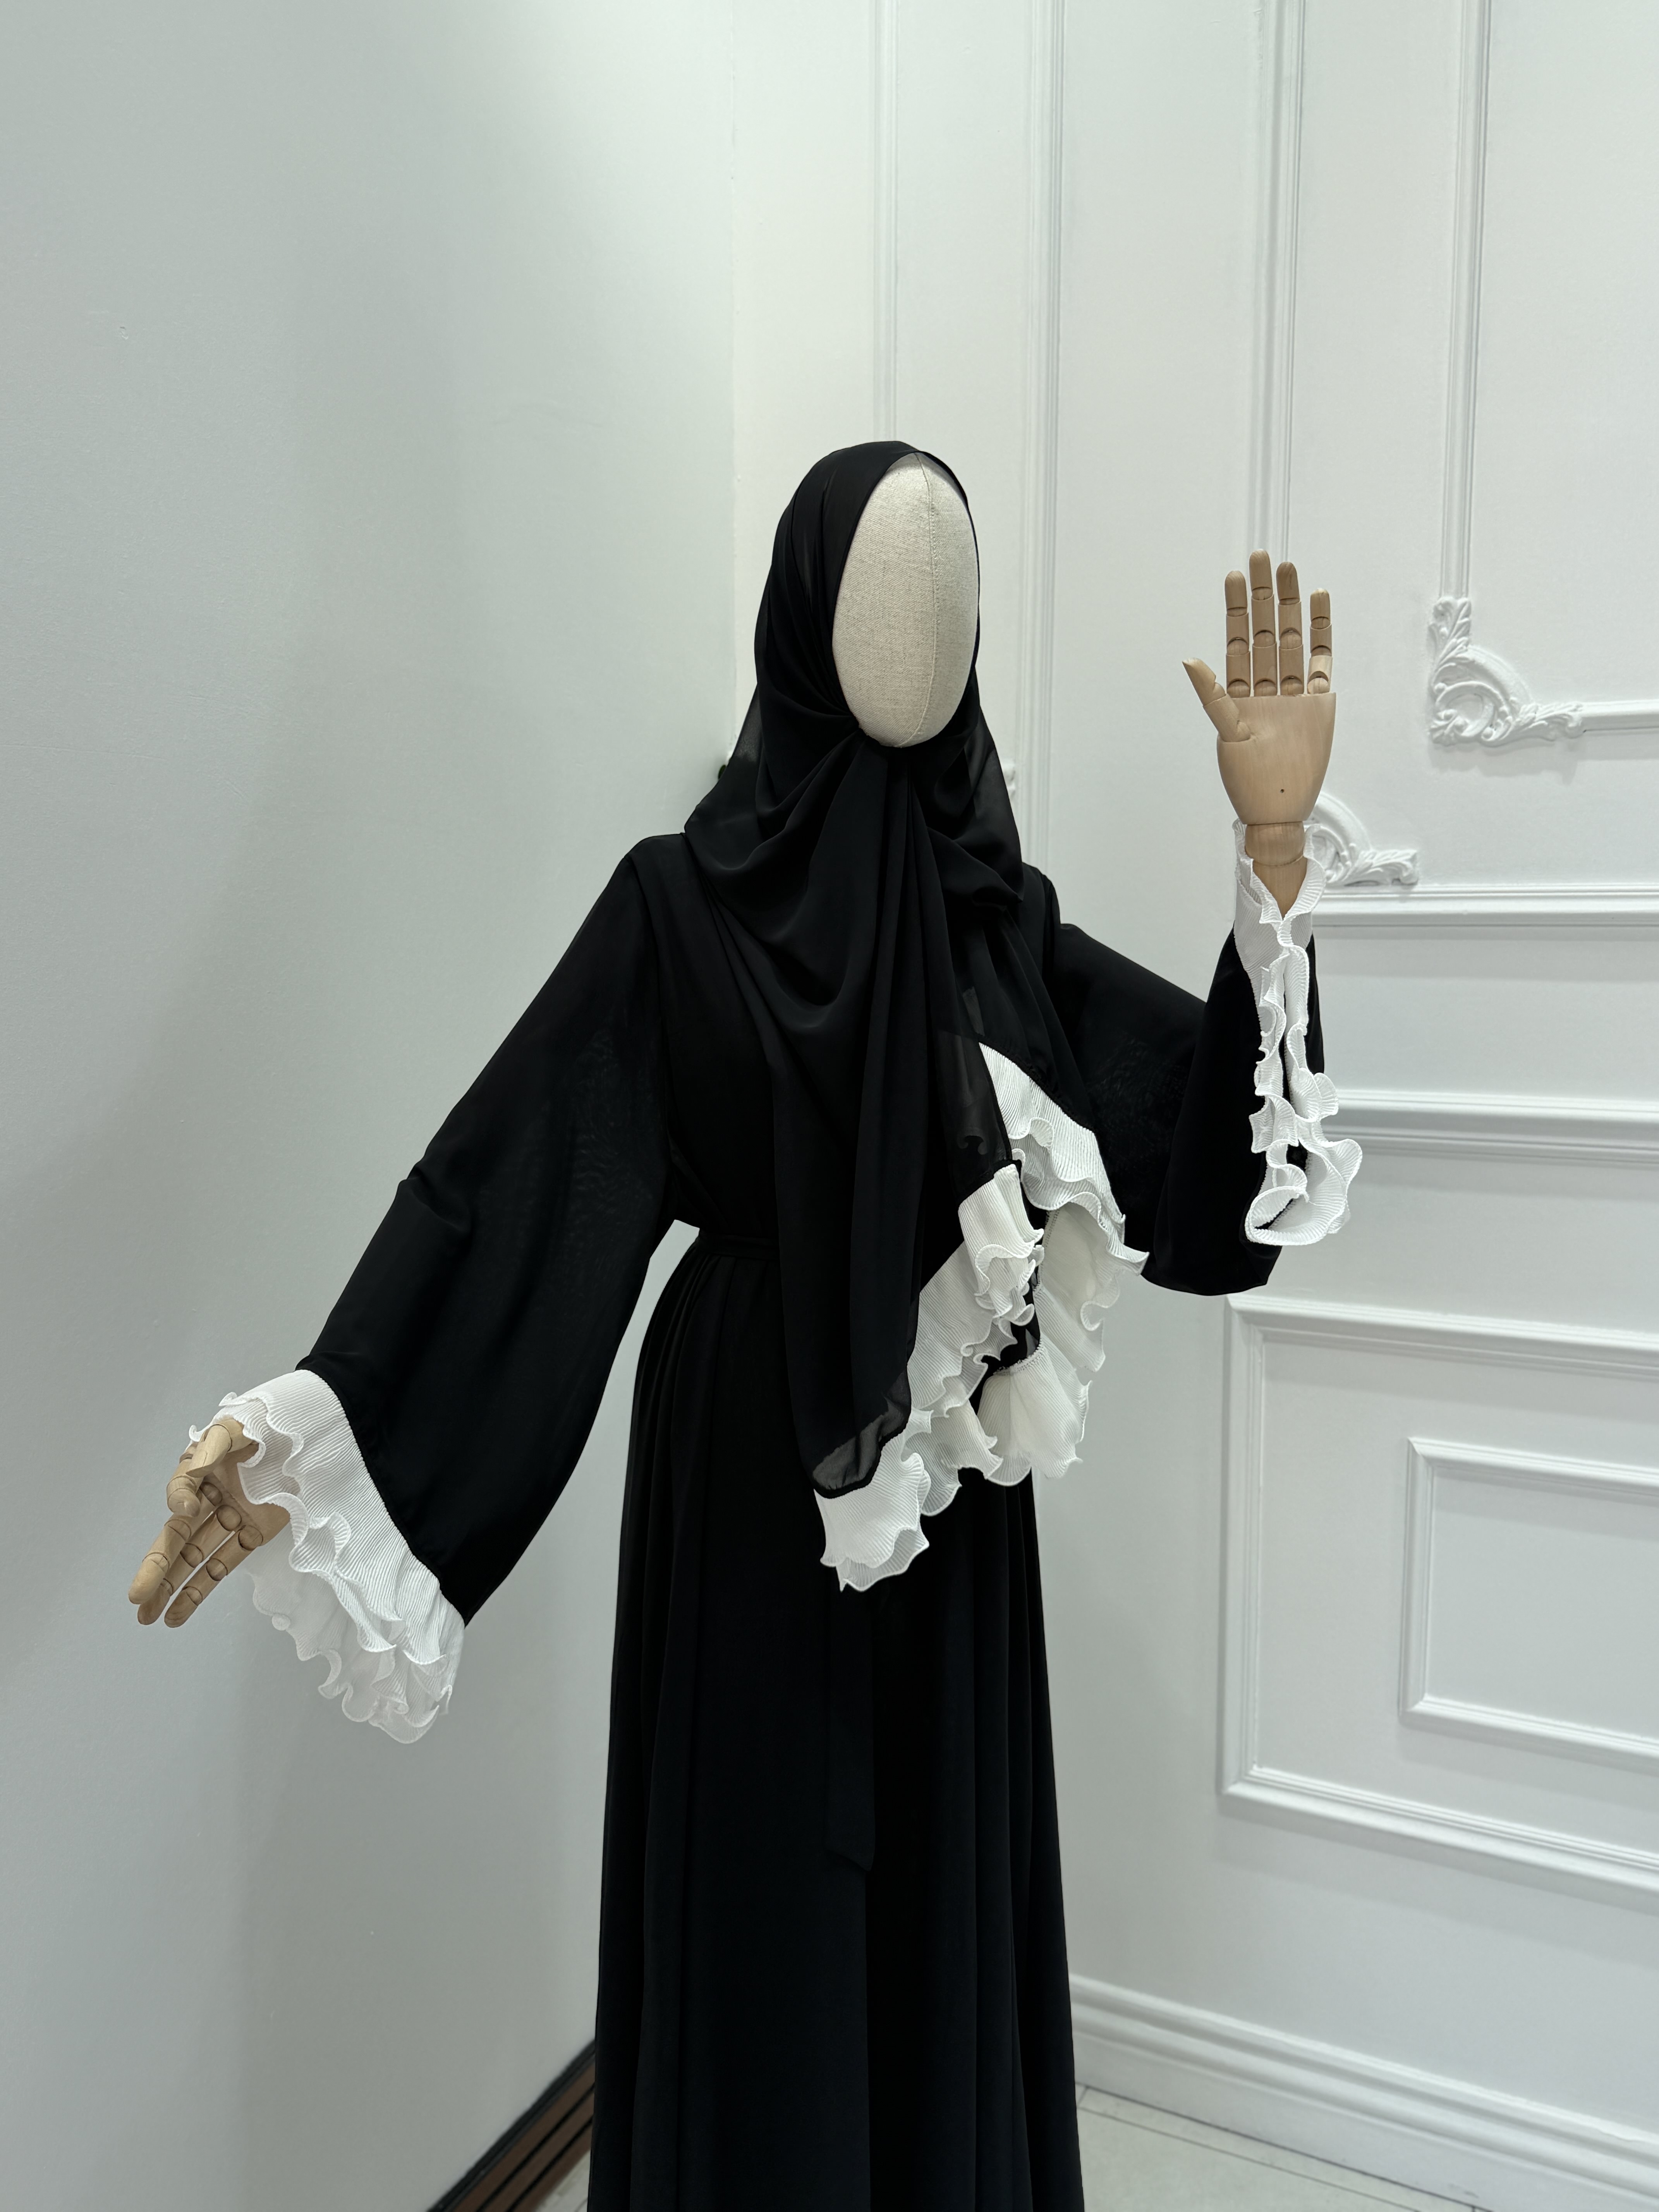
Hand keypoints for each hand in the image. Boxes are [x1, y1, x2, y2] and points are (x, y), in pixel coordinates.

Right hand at [128, 1419, 288, 1627]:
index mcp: (201, 1470)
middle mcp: (209, 1498)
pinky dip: (200, 1591)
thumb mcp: (236, 1428)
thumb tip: (187, 1497)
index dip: (179, 1500)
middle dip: (157, 1569)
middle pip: (177, 1538)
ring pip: (194, 1559)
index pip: (181, 1489)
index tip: (188, 1508)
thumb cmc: (272, 1425)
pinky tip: (177, 1614)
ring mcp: (230, 1519)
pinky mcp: (252, 1535)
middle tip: (136, 1597)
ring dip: (172, 1589)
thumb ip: (210, 1450)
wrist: (312, 1435)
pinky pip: (222, 1566)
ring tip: (147, 1617)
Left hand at [1183, 551, 1333, 911]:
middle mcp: (1266, 689)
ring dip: (1290, 605)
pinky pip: (1321, 660)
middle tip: (1262, 556)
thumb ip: (1212, 696)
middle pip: (1267, 633)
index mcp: (1239, 697)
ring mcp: (1294, 694)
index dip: (1237, 610)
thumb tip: (1190, 660)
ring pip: (1293, 640)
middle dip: (1264, 596)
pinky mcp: (1319, 703)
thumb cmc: (1249, 784)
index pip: (1239, 643)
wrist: (1281, 813)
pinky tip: (1318, 601)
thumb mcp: (1226, 736)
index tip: (1235, 577)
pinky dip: (1320, 631)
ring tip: (1288, 570)